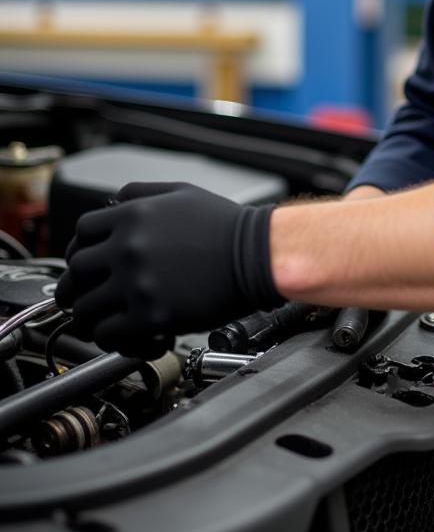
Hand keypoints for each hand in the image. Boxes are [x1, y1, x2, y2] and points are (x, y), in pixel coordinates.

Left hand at [55, 182, 283, 358]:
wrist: (259, 255)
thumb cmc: (229, 227)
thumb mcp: (182, 193)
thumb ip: (140, 194)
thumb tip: (113, 204)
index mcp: (132, 216)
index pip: (81, 233)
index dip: (81, 250)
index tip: (88, 263)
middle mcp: (128, 248)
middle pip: (76, 272)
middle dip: (78, 285)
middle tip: (86, 295)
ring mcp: (137, 283)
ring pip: (85, 307)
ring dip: (91, 315)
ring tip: (106, 318)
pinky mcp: (152, 315)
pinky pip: (107, 333)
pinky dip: (111, 337)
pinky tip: (127, 334)